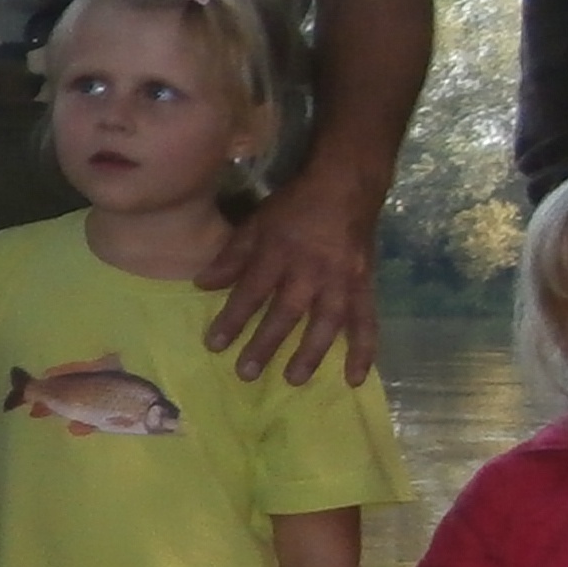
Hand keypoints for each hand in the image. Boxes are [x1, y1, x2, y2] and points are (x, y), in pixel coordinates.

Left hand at [197, 169, 382, 387]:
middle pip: (286, 311)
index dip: (232, 318)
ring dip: (310, 353)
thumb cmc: (295, 205)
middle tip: (246, 373)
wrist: (346, 187)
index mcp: (279, 252)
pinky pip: (366, 322)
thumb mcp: (256, 222)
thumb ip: (231, 256)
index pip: (251, 291)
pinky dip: (363, 352)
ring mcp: (342, 280)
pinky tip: (354, 379)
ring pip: (326, 322)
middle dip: (265, 344)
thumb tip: (202, 285)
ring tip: (293, 380)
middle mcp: (311, 269)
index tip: (214, 345)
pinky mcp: (365, 286)